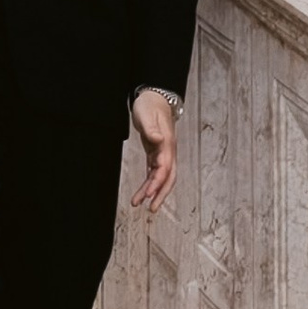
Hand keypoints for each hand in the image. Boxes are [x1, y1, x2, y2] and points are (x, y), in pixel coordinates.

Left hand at [130, 89, 178, 215]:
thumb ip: (152, 129)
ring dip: (152, 192)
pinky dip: (148, 184)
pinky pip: (154, 173)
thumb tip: (158, 140)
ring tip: (139, 204)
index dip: (157, 183)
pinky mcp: (156, 154)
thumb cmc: (150, 106)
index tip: (148, 194)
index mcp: (167, 144)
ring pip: (161, 179)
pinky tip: (141, 193)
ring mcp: (164, 154)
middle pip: (168, 178)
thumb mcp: (147, 115)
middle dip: (160, 195)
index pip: (164, 169)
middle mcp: (168, 152)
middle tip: (152, 209)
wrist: (155, 99)